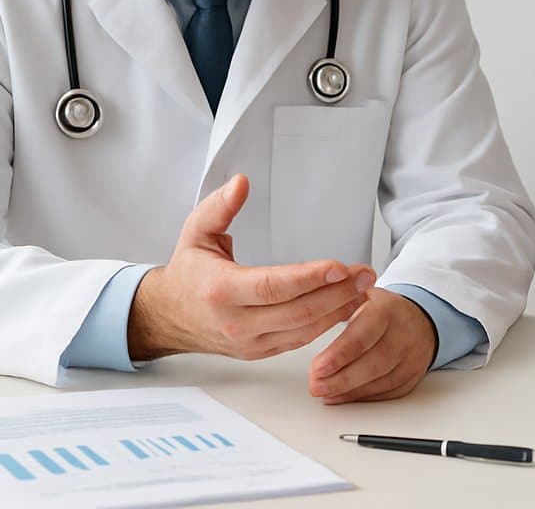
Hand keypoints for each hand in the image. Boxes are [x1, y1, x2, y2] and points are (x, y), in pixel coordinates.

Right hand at [127, 175, 374, 360]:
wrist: (169, 316)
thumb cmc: (188, 272)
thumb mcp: (196, 232)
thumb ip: (219, 207)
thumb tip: (241, 183)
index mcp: (221, 290)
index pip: (272, 286)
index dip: (309, 277)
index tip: (340, 266)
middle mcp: (236, 322)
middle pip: (296, 311)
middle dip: (337, 293)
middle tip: (366, 274)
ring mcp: (249, 342)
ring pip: (302, 330)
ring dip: (339, 310)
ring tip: (365, 288)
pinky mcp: (259, 351)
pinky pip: (299, 341)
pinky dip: (327, 325)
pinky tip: (347, 307)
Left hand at [307, 288, 437, 403]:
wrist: (418, 320)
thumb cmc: (381, 310)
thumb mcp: (360, 296)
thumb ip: (339, 305)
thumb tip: (310, 314)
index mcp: (387, 309)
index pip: (364, 334)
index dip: (340, 354)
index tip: (317, 368)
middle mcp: (404, 332)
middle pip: (375, 361)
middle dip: (342, 378)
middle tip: (316, 386)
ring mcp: (412, 355)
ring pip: (382, 380)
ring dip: (350, 390)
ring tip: (325, 392)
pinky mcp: (413, 374)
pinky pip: (388, 391)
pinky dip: (362, 396)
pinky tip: (342, 396)